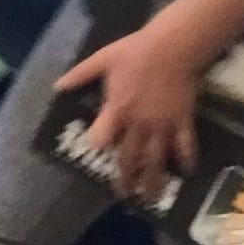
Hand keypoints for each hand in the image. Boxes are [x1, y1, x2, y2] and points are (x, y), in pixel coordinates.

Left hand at [53, 21, 202, 205]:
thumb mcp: (101, 59)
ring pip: (157, 159)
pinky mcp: (183, 121)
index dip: (99, 145)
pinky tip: (185, 172)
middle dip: (126, 179)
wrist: (172, 46)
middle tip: (124, 195)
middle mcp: (139, 123)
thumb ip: (79, 75)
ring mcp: (162, 125)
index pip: (102, 139)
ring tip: (151, 198)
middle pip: (130, 158)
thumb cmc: (134, 52)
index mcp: (117, 109)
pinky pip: (185, 145)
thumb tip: (57, 86)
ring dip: (153, 181)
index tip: (99, 150)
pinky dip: (186, 159)